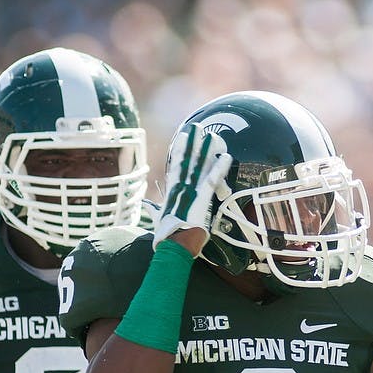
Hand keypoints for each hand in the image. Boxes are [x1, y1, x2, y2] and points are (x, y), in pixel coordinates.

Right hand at [154, 122, 232, 255]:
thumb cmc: (167, 236)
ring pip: (200, 166)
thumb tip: (146, 206)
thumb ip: (153, 210)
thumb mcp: (158, 220)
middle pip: (188, 161)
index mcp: (172, 192)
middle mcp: (181, 188)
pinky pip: (212, 179)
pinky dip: (219, 167)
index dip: (181, 151)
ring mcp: (191, 191)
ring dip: (207, 150)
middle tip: (198, 127)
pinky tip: (226, 156)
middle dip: (193, 143)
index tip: (184, 137)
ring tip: (213, 135)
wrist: (174, 245)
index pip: (177, 166)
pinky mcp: (202, 198)